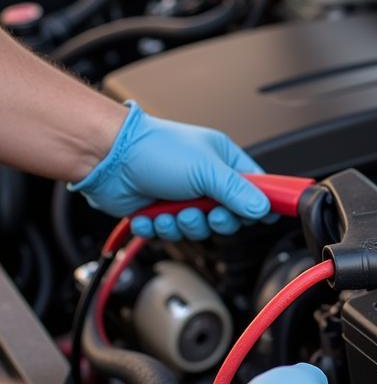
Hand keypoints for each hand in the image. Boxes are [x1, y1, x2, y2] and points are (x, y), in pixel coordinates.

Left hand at [70, 102, 269, 238]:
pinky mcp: (160, 212)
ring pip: (199, 229)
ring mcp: (182, 197)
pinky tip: (151, 213)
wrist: (107, 158)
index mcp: (222, 162)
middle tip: (203, 212)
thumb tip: (262, 209)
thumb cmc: (153, 149)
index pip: (255, 188)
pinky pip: (171, 234)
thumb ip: (239, 192)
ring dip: (183, 225)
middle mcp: (205, 180)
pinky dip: (159, 228)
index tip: (256, 216)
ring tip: (170, 211)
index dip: (257, 205)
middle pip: (228, 217)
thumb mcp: (206, 169)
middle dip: (213, 221)